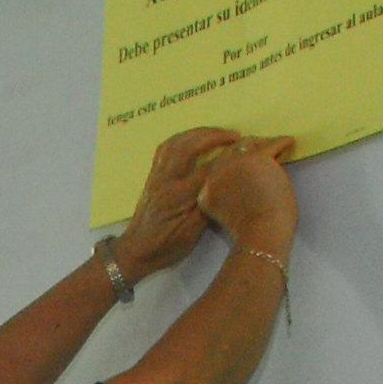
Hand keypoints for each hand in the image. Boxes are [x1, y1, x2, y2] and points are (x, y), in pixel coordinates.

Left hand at [115, 126, 242, 279]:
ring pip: (175, 143)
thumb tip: (225, 183)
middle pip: (189, 147)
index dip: (228, 158)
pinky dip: (181, 138)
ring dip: (197, 133)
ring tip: (217, 132)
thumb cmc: (166, 247)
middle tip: (235, 135)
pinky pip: (165, 149)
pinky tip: (193, 138)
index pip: (207, 169)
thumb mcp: (191, 233)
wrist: (135, 251)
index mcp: (178, 196)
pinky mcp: (152, 176)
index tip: (246, 151)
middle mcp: (165, 180)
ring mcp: (156, 176)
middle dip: (213, 136)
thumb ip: (207, 206)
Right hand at [195, 137, 299, 252]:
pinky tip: (289, 142)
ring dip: (263, 145)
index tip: (245, 161)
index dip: (233, 162)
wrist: (261, 234)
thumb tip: (244, 181)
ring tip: (275, 145)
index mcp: (206, 189)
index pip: (218, 166)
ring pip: (250, 144)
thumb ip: (226, 195)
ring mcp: (235, 163)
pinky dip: (282, 143)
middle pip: (231, 151)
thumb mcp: (225, 213)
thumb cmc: (250, 233)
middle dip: (246, 148)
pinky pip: (272, 144)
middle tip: (260, 146)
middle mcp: (216, 172)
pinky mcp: (257, 158)